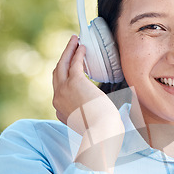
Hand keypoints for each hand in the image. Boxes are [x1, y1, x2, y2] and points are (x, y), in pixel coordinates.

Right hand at [53, 35, 124, 172]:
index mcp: (62, 114)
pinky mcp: (74, 83)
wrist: (101, 132)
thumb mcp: (94, 126)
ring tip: (74, 40)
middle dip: (62, 60)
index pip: (59, 94)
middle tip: (70, 48)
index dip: (64, 81)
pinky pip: (73, 63)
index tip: (72, 72)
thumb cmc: (103, 133)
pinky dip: (77, 53)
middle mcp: (58, 101)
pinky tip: (82, 46)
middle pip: (56, 75)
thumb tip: (116, 118)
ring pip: (61, 65)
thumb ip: (96, 121)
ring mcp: (63, 91)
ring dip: (67, 51)